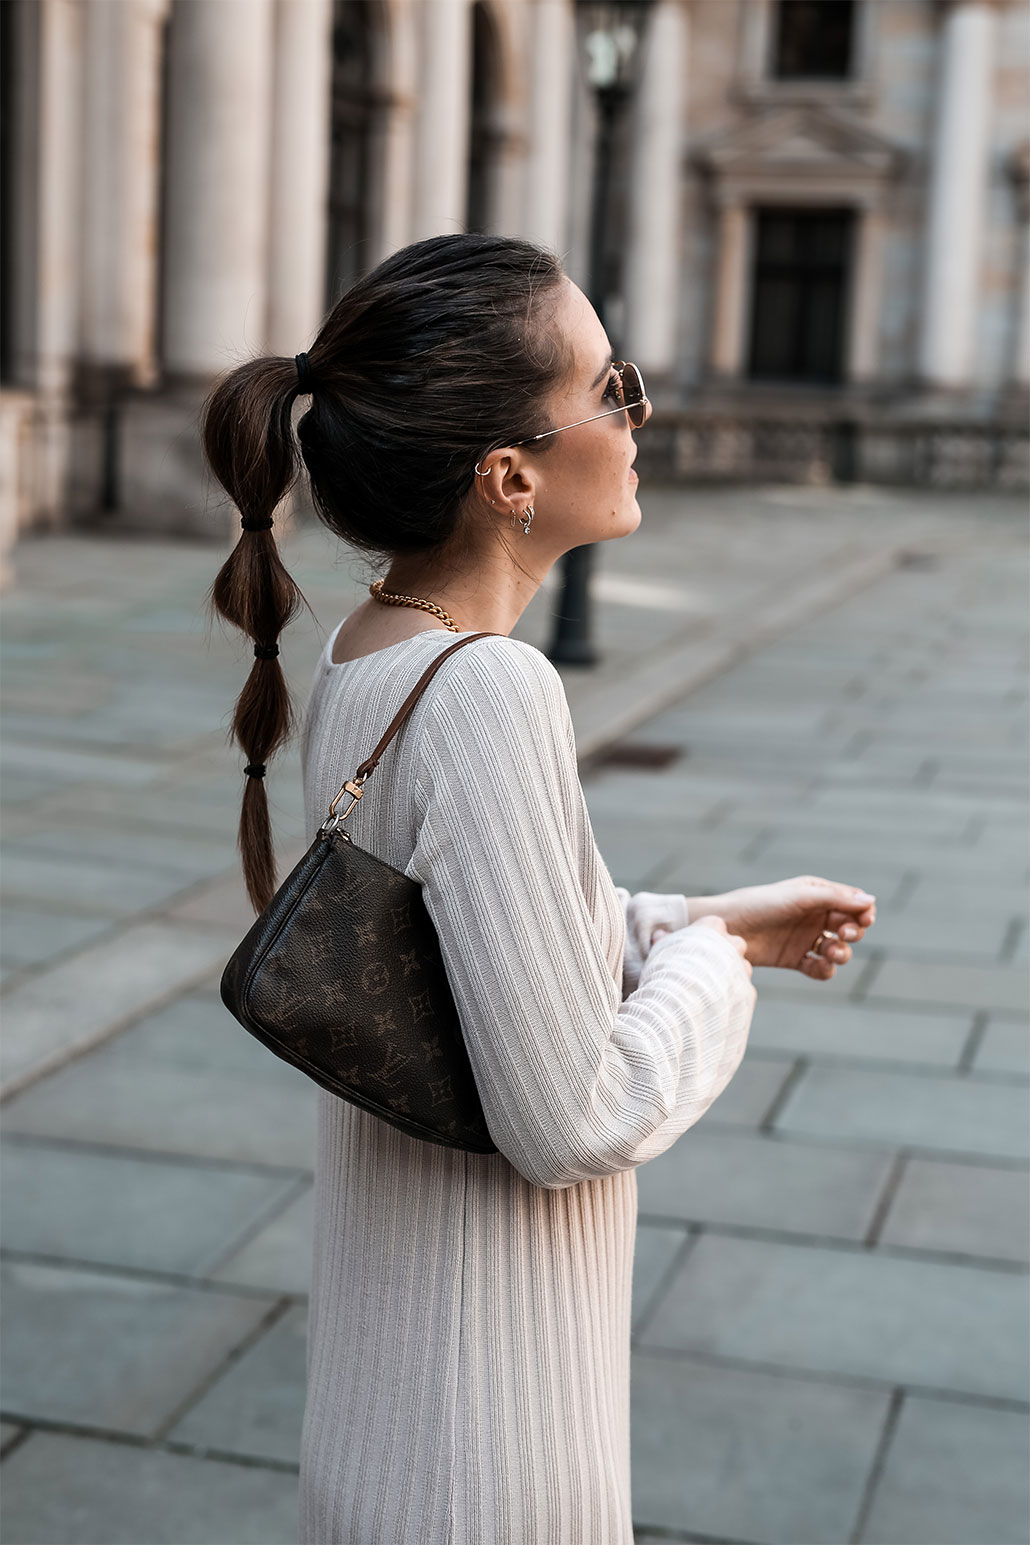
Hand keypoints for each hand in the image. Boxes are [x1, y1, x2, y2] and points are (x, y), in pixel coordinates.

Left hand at [670, 876, 876, 977]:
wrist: (726, 929)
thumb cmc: (760, 904)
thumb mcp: (799, 897)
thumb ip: (835, 899)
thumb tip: (871, 900)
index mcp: (816, 894)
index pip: (851, 903)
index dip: (863, 913)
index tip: (864, 920)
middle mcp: (813, 915)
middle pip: (849, 927)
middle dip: (852, 932)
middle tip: (842, 935)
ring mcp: (804, 938)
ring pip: (837, 949)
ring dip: (841, 953)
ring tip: (830, 953)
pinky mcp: (794, 958)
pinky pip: (819, 967)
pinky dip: (825, 970)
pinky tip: (820, 966)